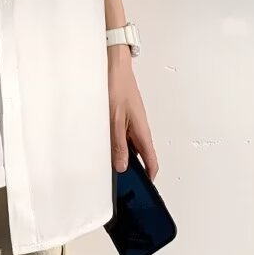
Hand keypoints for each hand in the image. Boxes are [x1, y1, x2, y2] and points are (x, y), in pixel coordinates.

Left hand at [107, 46, 158, 179]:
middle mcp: (139, 128)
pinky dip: (115, 142)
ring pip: (129, 145)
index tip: (143, 189)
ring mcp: (131, 121)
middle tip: (120, 182)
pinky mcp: (123, 115)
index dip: (149, 177)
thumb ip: (117, 143)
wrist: (114, 64)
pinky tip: (102, 143)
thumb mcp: (114, 119)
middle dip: (132, 169)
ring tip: (107, 165)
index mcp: (142, 131)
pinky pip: (121, 134)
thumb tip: (122, 166)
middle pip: (139, 155)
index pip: (151, 161)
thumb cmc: (116, 86)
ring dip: (121, 155)